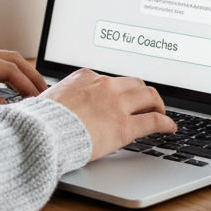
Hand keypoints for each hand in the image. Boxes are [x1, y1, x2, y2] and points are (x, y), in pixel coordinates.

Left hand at [0, 46, 47, 116]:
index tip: (39, 99)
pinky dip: (6, 76)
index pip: (7, 68)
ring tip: (34, 92)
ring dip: (20, 74)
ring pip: (1, 61)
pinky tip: (11, 89)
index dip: (26, 83)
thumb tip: (3, 107)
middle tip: (46, 94)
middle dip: (30, 75)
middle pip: (10, 59)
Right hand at [41, 69, 174, 161]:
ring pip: (149, 96)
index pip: (111, 80)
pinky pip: (153, 120)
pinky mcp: (125, 126)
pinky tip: (169, 127)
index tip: (123, 98)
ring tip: (161, 113)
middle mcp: (104, 86)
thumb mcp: (51, 98)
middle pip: (134, 83)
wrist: (42, 133)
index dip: (120, 91)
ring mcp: (116, 104)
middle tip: (148, 103)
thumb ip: (64, 97)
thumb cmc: (41, 120)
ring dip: (158, 104)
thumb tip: (59, 103)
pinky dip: (165, 122)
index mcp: (85, 77)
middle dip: (143, 93)